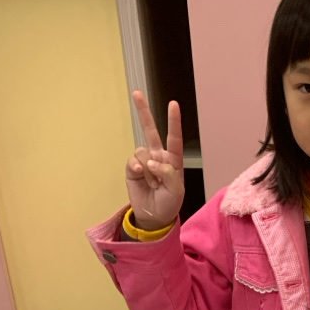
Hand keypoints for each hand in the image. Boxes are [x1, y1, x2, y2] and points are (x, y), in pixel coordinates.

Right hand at [125, 91, 184, 230]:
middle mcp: (158, 157)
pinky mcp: (132, 169)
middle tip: (137, 93)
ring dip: (148, 169)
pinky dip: (137, 168)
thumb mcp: (176, 190)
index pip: (174, 138)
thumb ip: (167, 173)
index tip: (173, 104)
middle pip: (150, 131)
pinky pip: (133, 161)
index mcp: (173, 160)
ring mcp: (144, 162)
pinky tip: (141, 177)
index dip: (173, 121)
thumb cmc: (170, 203)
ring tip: (153, 184)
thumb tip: (151, 161)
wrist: (154, 216)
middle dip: (143, 112)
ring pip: (142, 151)